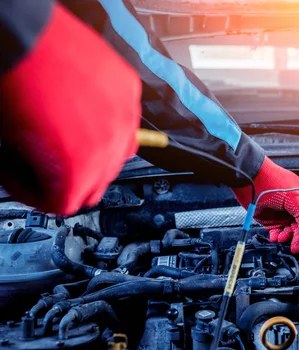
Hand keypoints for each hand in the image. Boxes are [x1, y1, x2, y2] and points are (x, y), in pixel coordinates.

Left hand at [0, 4, 140, 214]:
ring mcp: (125, 119)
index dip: (33, 190)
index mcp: (80, 172)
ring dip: (93, 149)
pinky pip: (123, 118)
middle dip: (69, 176)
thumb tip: (40, 168)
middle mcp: (110, 151)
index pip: (64, 205)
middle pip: (96, 185)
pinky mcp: (128, 91)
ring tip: (68, 132)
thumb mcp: (16, 143)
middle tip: (46, 160)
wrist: (25, 39)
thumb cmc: (14, 88)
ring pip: (118, 153)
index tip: (20, 174)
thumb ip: (37, 168)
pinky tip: (82, 107)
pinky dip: (105, 117)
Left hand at [233, 157, 298, 256]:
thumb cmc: (272, 180)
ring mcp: (283, 214)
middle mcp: (296, 208)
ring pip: (289, 233)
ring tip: (280, 238)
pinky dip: (276, 237)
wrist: (249, 178)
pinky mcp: (271, 219)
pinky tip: (274, 237)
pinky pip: (277, 232)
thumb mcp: (293, 199)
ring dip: (286, 238)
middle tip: (295, 248)